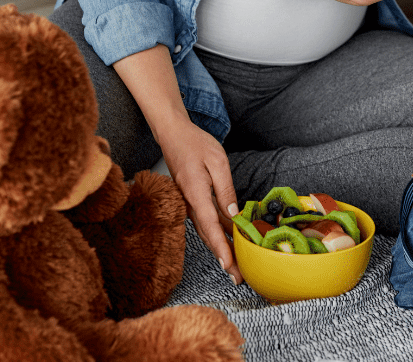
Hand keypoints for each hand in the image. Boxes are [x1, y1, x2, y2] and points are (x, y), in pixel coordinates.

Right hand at [160, 120, 242, 284]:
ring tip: (237, 266)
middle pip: (208, 236)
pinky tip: (231, 239)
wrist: (173, 135)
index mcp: (196, 193)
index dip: (220, 248)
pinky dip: (218, 233)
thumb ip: (225, 190)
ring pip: (207, 231)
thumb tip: (234, 215)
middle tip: (239, 277)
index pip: (210, 227)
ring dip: (221, 249)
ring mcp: (190, 203)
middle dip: (224, 258)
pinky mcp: (193, 200)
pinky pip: (207, 221)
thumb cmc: (195, 144)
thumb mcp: (217, 162)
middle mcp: (190, 203)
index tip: (229, 266)